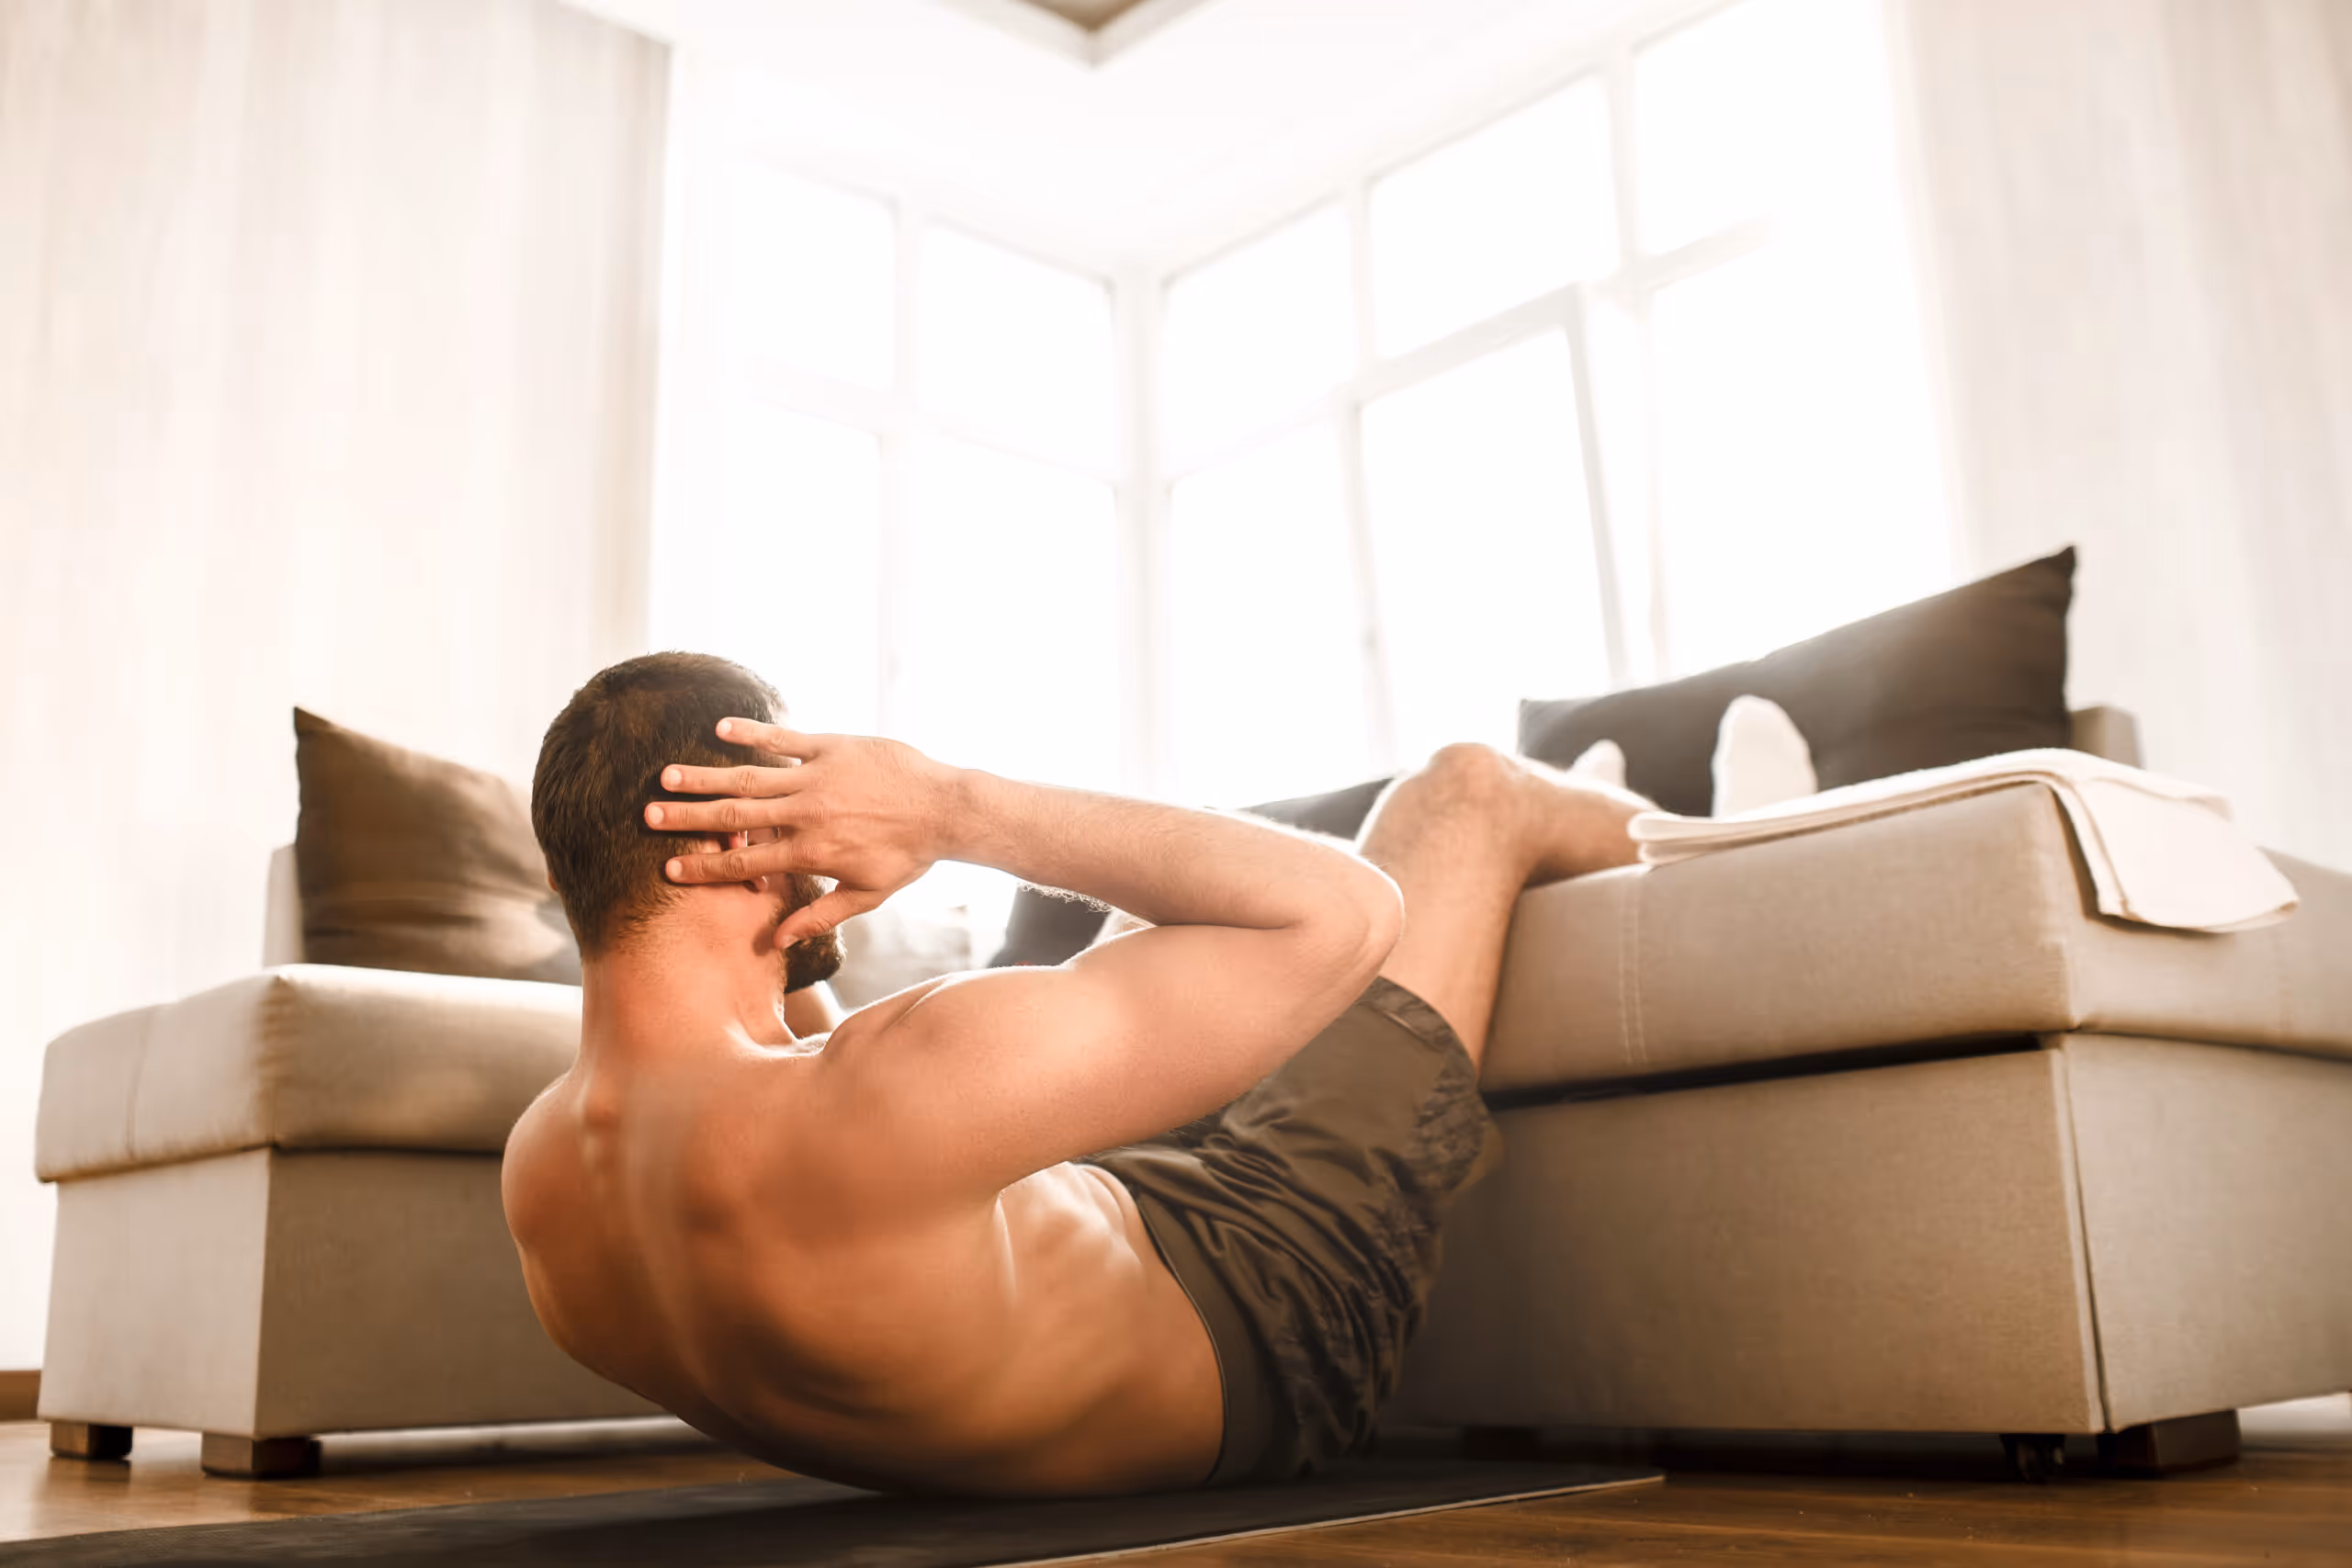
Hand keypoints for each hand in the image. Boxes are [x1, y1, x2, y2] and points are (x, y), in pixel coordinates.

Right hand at [649, 719, 959, 941]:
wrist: (946, 809)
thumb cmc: (908, 856)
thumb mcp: (865, 895)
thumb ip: (818, 915)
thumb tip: (776, 941)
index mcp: (810, 853)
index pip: (745, 864)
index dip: (704, 869)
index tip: (668, 870)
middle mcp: (805, 815)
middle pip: (734, 818)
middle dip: (688, 819)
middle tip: (647, 816)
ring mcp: (817, 778)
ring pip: (751, 777)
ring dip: (707, 776)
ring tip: (668, 775)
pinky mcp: (833, 747)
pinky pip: (785, 739)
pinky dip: (753, 733)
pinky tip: (720, 729)